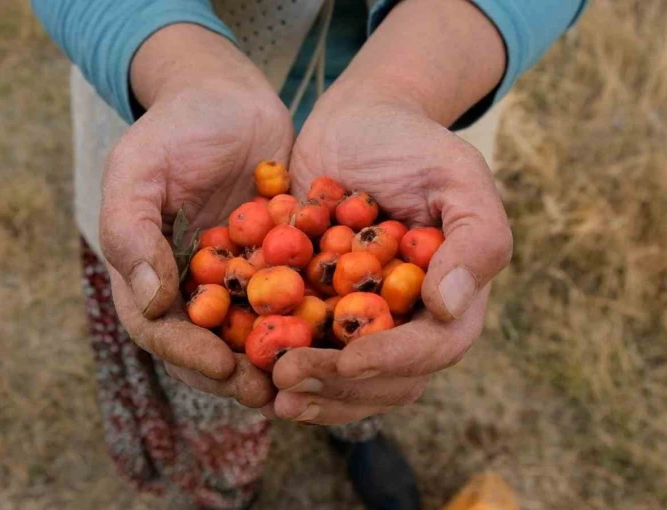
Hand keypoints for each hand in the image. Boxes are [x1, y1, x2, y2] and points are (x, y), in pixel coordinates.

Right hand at [100, 25, 293, 407]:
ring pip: (251, 332)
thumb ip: (129, 229)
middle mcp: (190, 285)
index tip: (221, 366)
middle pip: (206, 346)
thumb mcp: (139, 167)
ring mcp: (235, 278)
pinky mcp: (276, 264)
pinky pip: (290, 300)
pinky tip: (336, 336)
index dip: (187, 353)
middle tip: (270, 391)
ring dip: (275, 360)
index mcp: (147, 270)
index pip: (157, 328)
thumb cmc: (176, 125)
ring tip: (304, 377)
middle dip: (235, 373)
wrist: (229, 96)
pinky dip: (308, 321)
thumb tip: (150, 302)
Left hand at [266, 73, 511, 425]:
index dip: (391, 360)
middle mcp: (407, 321)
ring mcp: (360, 320)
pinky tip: (241, 365)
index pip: (431, 348)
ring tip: (264, 388)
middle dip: (337, 386)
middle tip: (287, 378)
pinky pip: (301, 349)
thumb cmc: (412, 145)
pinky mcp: (318, 309)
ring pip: (342, 380)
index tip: (348, 360)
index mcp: (449, 298)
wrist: (356, 124)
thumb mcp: (457, 176)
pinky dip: (274, 363)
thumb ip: (476, 238)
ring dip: (306, 391)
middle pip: (383, 380)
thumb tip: (450, 308)